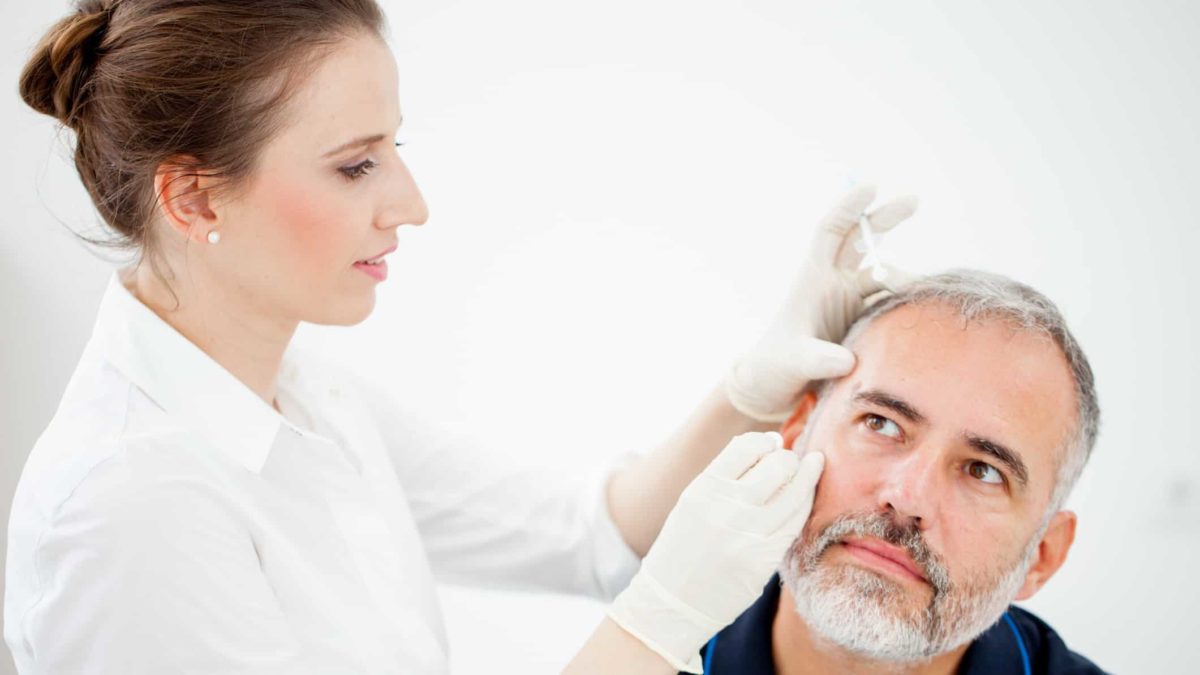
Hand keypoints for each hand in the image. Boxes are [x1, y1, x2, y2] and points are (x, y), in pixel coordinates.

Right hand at [606, 431, 823, 673]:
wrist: (671, 602)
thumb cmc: (684, 547)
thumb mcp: (692, 502)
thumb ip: (726, 473)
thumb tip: (771, 441)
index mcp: (703, 489)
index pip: (747, 447)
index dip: (766, 442)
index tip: (773, 445)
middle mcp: (726, 508)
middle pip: (777, 466)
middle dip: (789, 459)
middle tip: (791, 461)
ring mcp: (747, 535)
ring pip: (794, 493)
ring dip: (807, 476)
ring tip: (812, 467)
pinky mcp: (763, 559)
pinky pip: (795, 523)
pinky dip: (803, 505)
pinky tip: (804, 498)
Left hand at [724, 184, 917, 421]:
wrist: (775, 389)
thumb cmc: (775, 368)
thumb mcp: (794, 362)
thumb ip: (818, 359)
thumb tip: (847, 360)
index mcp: (812, 279)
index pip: (830, 232)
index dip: (848, 208)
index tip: (870, 187)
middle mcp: (832, 284)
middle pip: (861, 242)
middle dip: (884, 219)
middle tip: (914, 200)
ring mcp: (848, 301)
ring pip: (881, 275)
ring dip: (902, 277)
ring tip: (921, 292)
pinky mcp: (861, 321)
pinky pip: (888, 302)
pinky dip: (905, 302)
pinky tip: (923, 310)